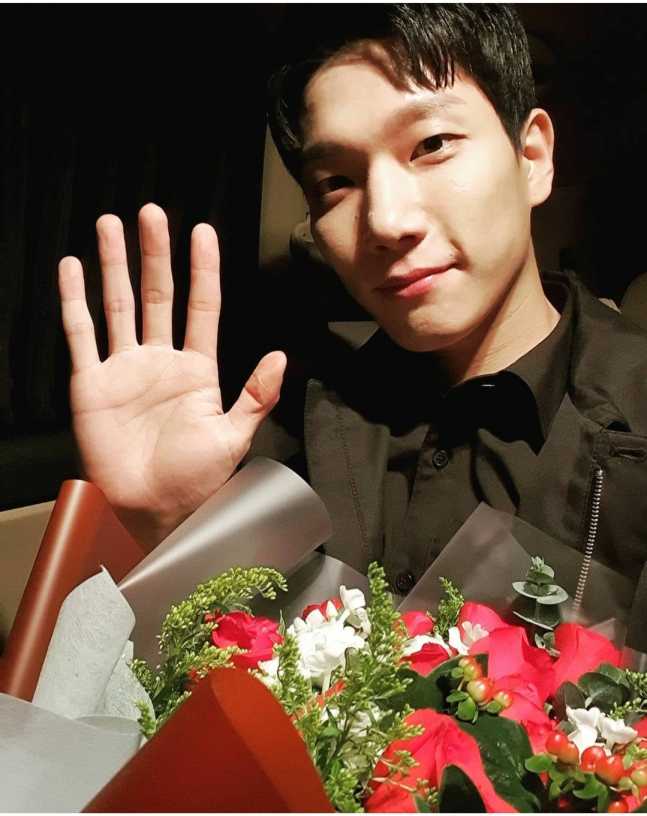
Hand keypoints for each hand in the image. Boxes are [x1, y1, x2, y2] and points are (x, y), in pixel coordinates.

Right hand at [58, 203, 285, 548]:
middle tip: (152, 213)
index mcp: (198, 370)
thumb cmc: (196, 479)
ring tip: (111, 225)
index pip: (201, 307)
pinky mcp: (92, 383)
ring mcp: (125, 369)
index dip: (202, 270)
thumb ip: (255, 395)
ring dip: (114, 265)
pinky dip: (75, 301)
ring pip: (119, 304)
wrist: (153, 509)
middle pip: (158, 294)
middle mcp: (161, 361)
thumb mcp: (233, 436)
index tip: (204, 232)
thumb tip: (282, 356)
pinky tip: (73, 269)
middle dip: (155, 253)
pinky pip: (82, 334)